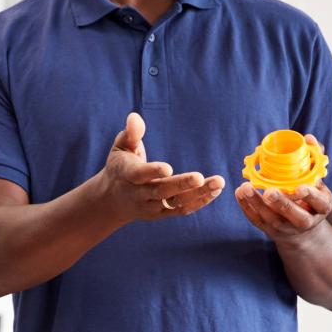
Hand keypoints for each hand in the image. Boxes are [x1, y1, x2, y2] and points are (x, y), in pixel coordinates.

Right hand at [93, 112, 225, 222]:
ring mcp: (150, 206)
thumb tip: (135, 117)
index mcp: (127, 175)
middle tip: (201, 177)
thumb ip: (130, 133)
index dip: (153, 171)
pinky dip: (199, 202)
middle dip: (181, 184)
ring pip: (175, 203)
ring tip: (219, 183)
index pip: (139, 175)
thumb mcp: (121, 147)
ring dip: (198, 194)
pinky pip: (181, 210)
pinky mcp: (161, 214)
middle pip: (161, 191)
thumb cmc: (120, 167)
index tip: (168, 168)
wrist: (113, 200)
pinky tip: (215, 192)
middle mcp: (138, 194)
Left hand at [235, 134, 331, 241]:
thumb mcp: (316, 180)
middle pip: (295, 216)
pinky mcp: (270, 230)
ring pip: (272, 219)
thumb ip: (314, 159)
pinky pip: (257, 220)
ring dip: (257, 204)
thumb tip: (309, 138)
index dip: (310, 196)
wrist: (301, 226)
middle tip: (269, 191)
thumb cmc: (309, 196)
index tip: (299, 187)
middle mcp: (305, 221)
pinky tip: (239, 194)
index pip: (319, 202)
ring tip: (245, 188)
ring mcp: (287, 228)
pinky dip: (247, 207)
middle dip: (281, 204)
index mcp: (321, 207)